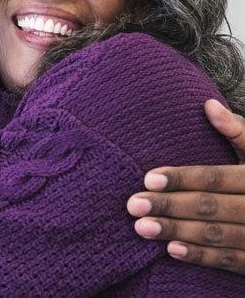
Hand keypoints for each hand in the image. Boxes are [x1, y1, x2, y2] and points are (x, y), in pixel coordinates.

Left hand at [127, 99, 244, 273]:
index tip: (147, 179)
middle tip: (133, 205)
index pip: (217, 177)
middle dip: (170, 206)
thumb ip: (238, 130)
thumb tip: (207, 104)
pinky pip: (232, 261)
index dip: (183, 178)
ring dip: (178, 232)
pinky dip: (202, 257)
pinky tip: (172, 250)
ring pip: (218, 235)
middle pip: (212, 207)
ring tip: (142, 227)